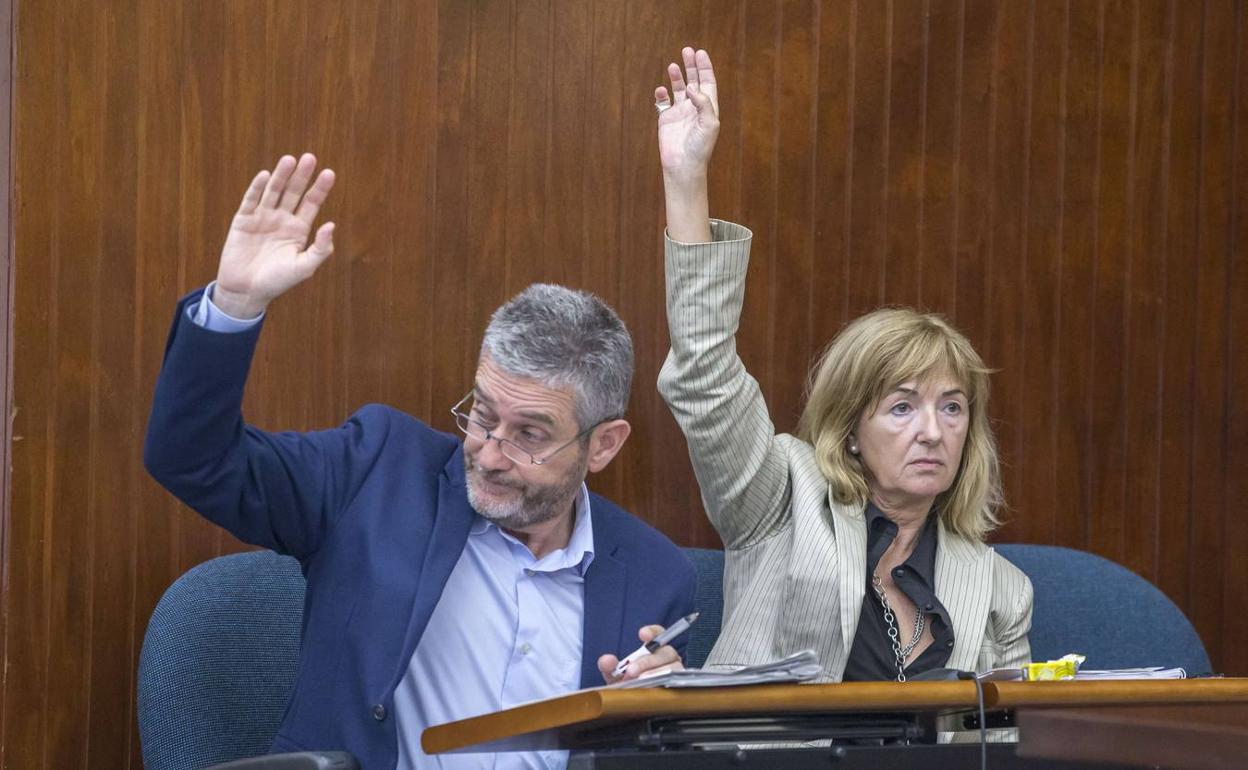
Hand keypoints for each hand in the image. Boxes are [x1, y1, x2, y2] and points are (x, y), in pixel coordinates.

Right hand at [213, 153, 336, 317]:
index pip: (311, 203)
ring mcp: (262, 218)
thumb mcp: (304, 267)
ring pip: (273, 192)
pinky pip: (251, 201)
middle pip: (294, 193)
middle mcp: (281, 219)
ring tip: (290, 160)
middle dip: (302, 176)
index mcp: (298, 229)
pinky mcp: (243, 220)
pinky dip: (257, 188)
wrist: (246, 291)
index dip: (320, 188)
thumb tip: (331, 225)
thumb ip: (320, 249)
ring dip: (281, 176)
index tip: (329, 173)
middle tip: (310, 157)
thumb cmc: (277, 281)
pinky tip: (266, 176)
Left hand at [597, 624, 684, 683]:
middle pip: (665, 652)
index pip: (659, 633)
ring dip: (656, 673)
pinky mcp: (679, 687)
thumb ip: (609, 666)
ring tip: (641, 680)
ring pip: (672, 668)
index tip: (642, 634)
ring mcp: (676, 671)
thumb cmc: (629, 685)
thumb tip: (607, 660)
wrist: (634, 704)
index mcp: (655, 649)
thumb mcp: (615, 676)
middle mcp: (668, 657)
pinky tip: (653, 689)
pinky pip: (676, 684)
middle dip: (647, 661)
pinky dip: (664, 685)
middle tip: (631, 671)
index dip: (653, 632)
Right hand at [655, 48, 719, 182]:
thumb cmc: (700, 147)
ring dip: (676, 76)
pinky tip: (661, 89)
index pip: (707, 82)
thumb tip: (691, 86)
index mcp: (708, 108)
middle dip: (691, 66)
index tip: (700, 53)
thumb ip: (703, 102)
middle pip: (694, 81)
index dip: (704, 67)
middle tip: (687, 50)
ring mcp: (680, 113)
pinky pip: (663, 102)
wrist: (683, 165)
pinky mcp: (666, 119)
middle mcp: (694, 108)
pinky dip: (661, 93)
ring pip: (678, 88)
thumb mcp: (709, 123)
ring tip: (673, 66)